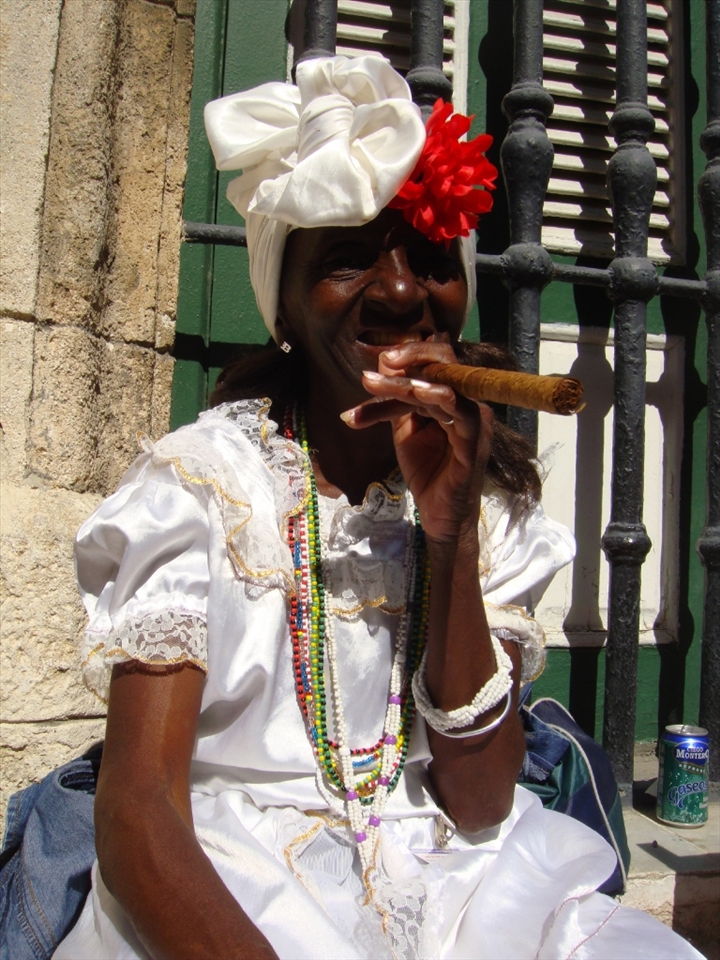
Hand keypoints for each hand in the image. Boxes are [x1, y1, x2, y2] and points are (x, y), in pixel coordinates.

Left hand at [340, 339, 492, 541]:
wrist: (439, 516)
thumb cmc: (428, 474)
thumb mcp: (405, 430)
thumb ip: (396, 401)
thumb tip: (381, 365)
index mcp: (451, 398)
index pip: (434, 362)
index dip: (407, 355)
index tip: (377, 357)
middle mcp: (467, 404)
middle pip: (444, 363)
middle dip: (410, 356)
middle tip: (379, 360)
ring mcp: (474, 421)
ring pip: (444, 386)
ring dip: (405, 383)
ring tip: (372, 383)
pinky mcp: (475, 441)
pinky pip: (462, 412)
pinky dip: (440, 397)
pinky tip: (417, 392)